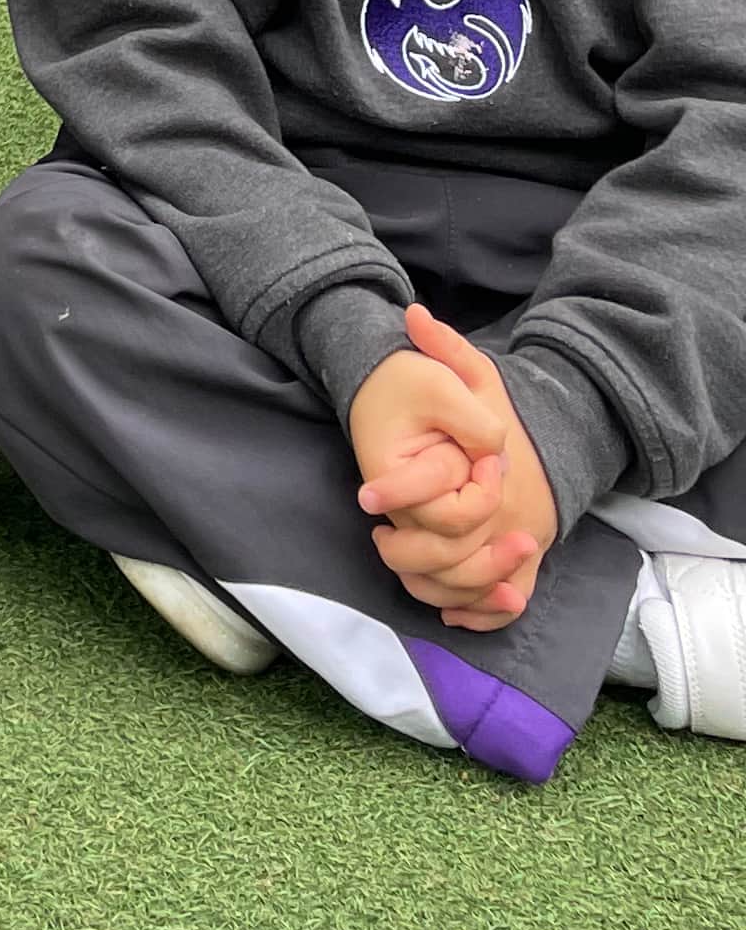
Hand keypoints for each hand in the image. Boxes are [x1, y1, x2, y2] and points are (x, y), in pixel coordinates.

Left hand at [351, 307, 559, 627]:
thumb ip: (447, 347)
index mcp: (495, 478)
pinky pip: (505, 604)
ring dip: (433, 587)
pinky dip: (477, 615)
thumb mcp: (480, 373)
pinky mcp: (531, 564)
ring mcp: (523, 546)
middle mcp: (512, 520)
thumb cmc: (509, 410)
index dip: (399, 499)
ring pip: (473, 589)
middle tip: (379, 537)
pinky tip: (446, 608)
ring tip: (398, 560)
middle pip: (452, 560)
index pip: (443, 506)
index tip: (367, 499)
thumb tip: (413, 314)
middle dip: (407, 555)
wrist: (562, 437)